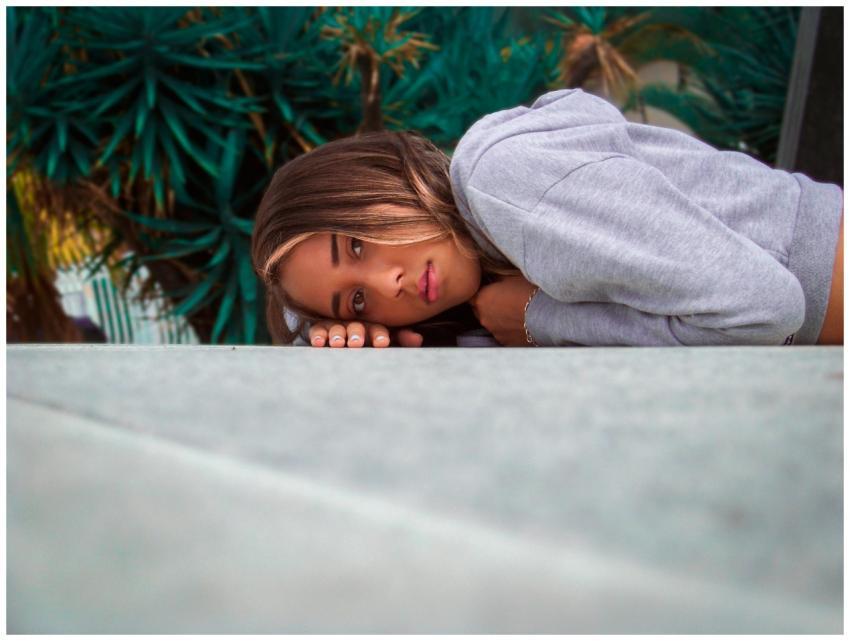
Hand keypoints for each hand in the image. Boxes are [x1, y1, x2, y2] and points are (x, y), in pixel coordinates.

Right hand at [308, 319, 422, 347]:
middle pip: (356, 326)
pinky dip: (318, 335)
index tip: (382, 342)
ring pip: (337, 328)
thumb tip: (417, 339)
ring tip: (338, 343)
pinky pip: (318, 330)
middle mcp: (355, 323)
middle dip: (357, 333)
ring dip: (337, 334)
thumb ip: (402, 338)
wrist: (348, 336)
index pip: (377, 328)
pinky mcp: (321, 330)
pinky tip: (319, 342)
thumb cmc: (372, 339)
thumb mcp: (386, 339)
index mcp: (373, 326)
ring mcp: (338, 325)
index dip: (379, 335)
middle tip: (357, 342)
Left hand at [469, 274, 537, 346]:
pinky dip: (508, 328)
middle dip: (487, 304)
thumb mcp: (510, 276)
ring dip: (498, 317)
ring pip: (491, 323)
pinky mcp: (506, 342)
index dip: (480, 291)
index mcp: (481, 300)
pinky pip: (503, 333)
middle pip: (479, 310)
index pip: (471, 295)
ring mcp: (494, 332)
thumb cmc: (528, 291)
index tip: (489, 287)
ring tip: (514, 310)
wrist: (546, 314)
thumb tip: (491, 276)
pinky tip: (519, 321)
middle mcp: (483, 318)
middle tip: (503, 297)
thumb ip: (495, 277)